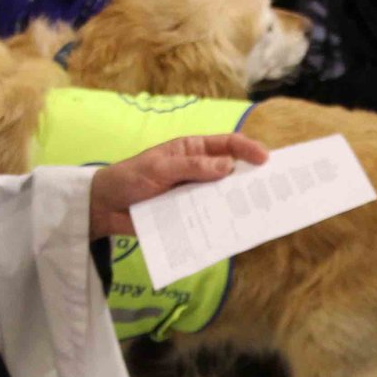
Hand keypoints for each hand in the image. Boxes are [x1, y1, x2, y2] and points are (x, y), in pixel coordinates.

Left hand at [88, 133, 268, 238]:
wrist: (106, 207)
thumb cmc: (130, 178)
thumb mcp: (159, 168)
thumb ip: (191, 167)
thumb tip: (227, 166)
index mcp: (193, 150)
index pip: (227, 145)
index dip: (248, 149)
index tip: (265, 160)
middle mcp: (199, 171)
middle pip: (232, 172)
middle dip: (251, 179)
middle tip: (270, 190)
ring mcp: (194, 194)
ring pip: (222, 197)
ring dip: (237, 204)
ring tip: (256, 213)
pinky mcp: (188, 215)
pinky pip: (209, 218)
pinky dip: (221, 223)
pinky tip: (232, 231)